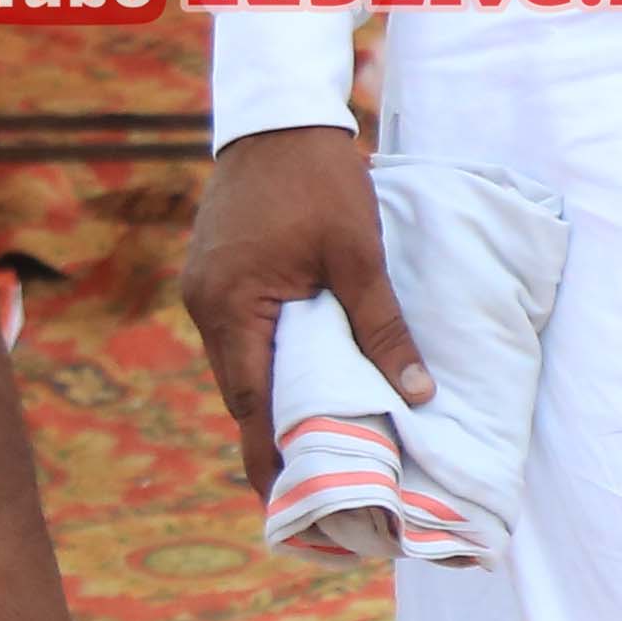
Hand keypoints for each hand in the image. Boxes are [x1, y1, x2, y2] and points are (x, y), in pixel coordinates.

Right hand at [180, 121, 422, 494]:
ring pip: (240, 367)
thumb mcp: (357, 253)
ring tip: (316, 441)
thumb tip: (416, 394)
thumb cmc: (318, 179)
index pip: (252, 408)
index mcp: (233, 309)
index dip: (271, 459)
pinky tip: (302, 377)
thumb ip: (382, 326)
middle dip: (274, 440)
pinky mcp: (214, 276)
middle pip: (242, 394)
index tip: (293, 506)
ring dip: (273, 400)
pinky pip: (239, 336)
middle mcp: (206, 308)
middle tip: (317, 484)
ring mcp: (204, 291)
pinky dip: (268, 362)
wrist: (276, 115)